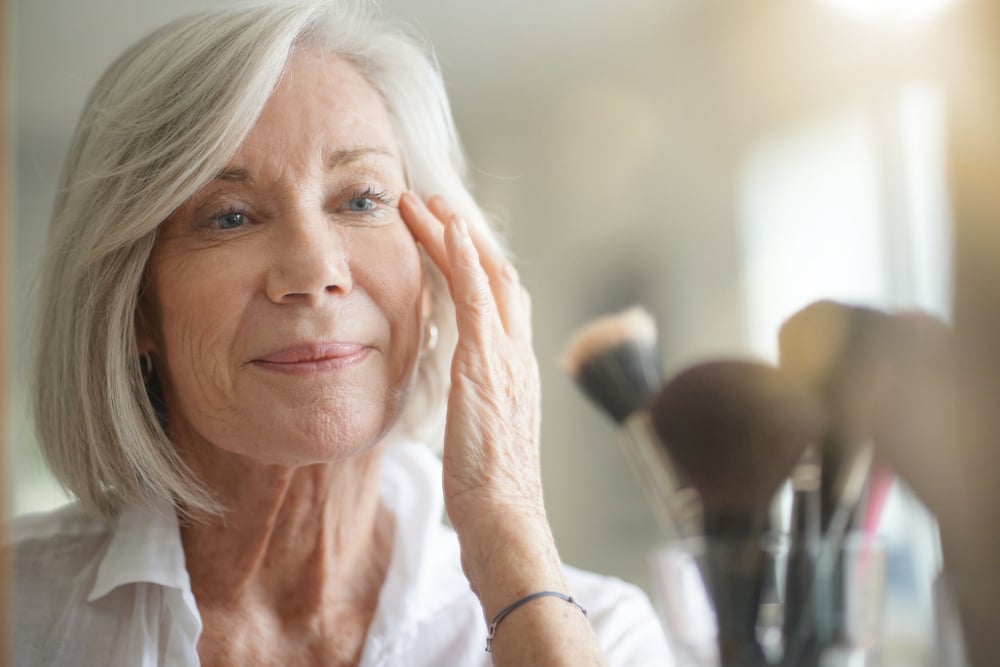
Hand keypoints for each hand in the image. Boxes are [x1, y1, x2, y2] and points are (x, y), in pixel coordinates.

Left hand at [399, 193, 556, 584]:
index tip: (449, 240)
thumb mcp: (481, 439)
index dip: (475, 265)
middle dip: (465, 237)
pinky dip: (463, 257)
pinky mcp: (487, 364)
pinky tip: (447, 227)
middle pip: (496, 277)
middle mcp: (517, 354)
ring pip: (485, 276)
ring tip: (425, 202)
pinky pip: (477, 297)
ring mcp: (506, 356)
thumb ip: (476, 405)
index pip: (498, 302)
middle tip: (436, 204)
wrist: (506, 521)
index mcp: (514, 371)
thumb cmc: (488, 492)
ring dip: (454, 234)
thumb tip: (461, 394)